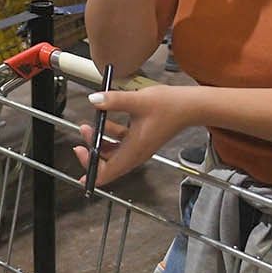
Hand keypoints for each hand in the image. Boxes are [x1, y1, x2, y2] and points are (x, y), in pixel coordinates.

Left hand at [72, 85, 192, 186]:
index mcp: (134, 150)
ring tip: (90, 124)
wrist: (191, 106)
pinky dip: (110, 135)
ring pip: (113, 153)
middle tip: (84, 132)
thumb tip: (93, 100)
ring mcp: (139, 148)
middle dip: (92, 151)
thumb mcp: (138, 100)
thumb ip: (114, 100)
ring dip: (100, 141)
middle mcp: (136, 154)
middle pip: (107, 164)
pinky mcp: (142, 140)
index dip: (91, 171)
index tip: (80, 163)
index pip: (108, 173)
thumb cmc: (169, 106)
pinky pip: (121, 143)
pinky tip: (106, 117)